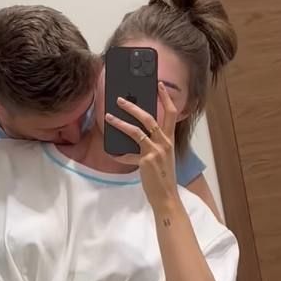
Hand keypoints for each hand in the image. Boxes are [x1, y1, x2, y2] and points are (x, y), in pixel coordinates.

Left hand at [105, 82, 179, 211]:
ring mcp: (156, 151)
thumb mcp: (163, 155)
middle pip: (150, 118)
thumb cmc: (163, 176)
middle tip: (119, 99)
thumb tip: (138, 131)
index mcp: (170, 139)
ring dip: (120, 123)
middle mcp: (165, 142)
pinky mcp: (146, 161)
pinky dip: (119, 154)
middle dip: (133, 107)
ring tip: (108, 117)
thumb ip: (154, 142)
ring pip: (136, 131)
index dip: (166, 97)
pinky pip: (128, 154)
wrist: (166, 196)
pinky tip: (111, 153)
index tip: (160, 85)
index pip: (172, 113)